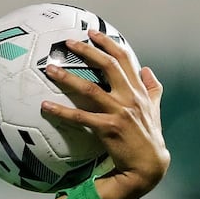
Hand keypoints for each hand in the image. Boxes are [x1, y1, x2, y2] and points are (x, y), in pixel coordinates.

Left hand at [42, 29, 169, 198]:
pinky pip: (80, 117)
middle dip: (88, 51)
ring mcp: (120, 112)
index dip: (109, 44)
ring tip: (50, 69)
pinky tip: (45, 106)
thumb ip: (152, 89)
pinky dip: (62, 111)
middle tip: (68, 42)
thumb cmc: (148, 136)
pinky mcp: (109, 128)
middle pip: (108, 66)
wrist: (149, 165)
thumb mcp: (155, 109)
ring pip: (90, 89)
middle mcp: (130, 98)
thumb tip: (148, 70)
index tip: (93, 33)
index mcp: (139, 91)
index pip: (125, 60)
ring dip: (68, 78)